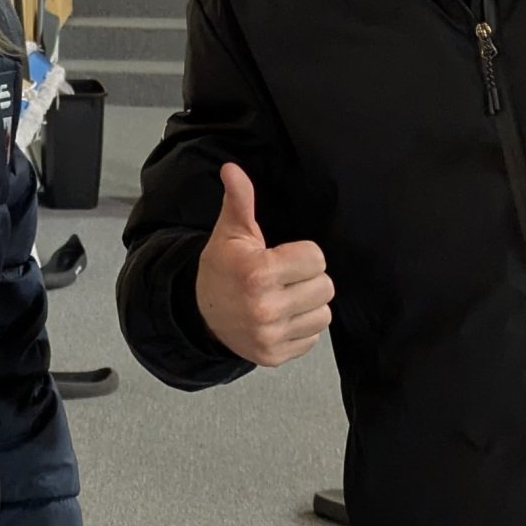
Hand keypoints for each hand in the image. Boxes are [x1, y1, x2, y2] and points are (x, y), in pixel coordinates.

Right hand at [195, 162, 331, 365]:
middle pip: (325, 287)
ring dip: (308, 304)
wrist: (200, 313)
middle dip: (308, 279)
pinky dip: (301, 327)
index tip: (282, 256)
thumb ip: (239, 200)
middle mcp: (265, 307)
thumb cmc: (222, 269)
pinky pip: (312, 338)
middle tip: (284, 277)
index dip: (303, 254)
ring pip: (323, 314)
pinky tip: (280, 317)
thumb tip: (232, 169)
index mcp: (257, 273)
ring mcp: (269, 335)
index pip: (316, 258)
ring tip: (284, 296)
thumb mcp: (230, 231)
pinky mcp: (274, 356)